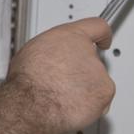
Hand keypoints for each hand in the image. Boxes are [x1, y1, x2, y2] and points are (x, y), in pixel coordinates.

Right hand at [6, 18, 114, 133]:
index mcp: (71, 37)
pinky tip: (71, 106)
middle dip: (81, 72)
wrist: (33, 103)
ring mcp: (99, 73)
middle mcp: (88, 52)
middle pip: (93, 61)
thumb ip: (51, 50)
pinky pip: (100, 101)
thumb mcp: (31, 51)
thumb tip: (49, 56)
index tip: (104, 39)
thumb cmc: (28, 79)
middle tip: (62, 81)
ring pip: (97, 83)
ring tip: (61, 96)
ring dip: (84, 90)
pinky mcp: (104, 93)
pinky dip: (89, 106)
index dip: (101, 34)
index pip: (96, 27)